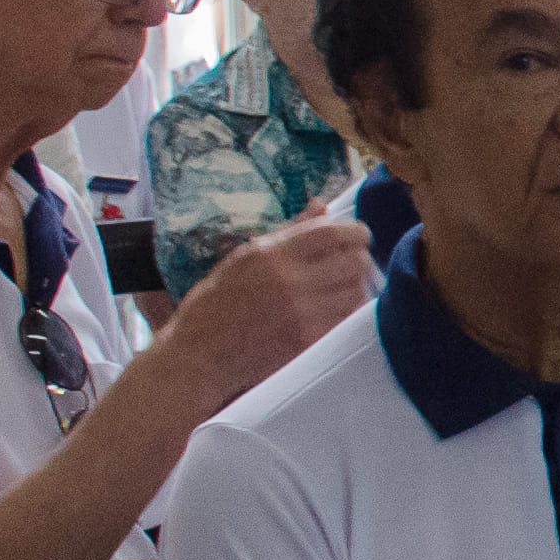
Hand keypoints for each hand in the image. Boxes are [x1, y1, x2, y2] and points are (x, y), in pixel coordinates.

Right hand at [176, 218, 374, 399]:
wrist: (199, 353)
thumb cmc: (217, 301)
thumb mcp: (244, 258)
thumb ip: (289, 232)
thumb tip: (322, 205)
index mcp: (271, 255)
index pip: (331, 232)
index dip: (354, 231)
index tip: (360, 235)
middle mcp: (289, 282)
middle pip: (352, 261)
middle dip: (358, 258)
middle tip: (352, 262)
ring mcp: (300, 314)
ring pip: (355, 291)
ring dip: (354, 285)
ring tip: (340, 287)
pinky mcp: (307, 341)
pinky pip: (345, 319)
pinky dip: (345, 311)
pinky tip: (332, 309)